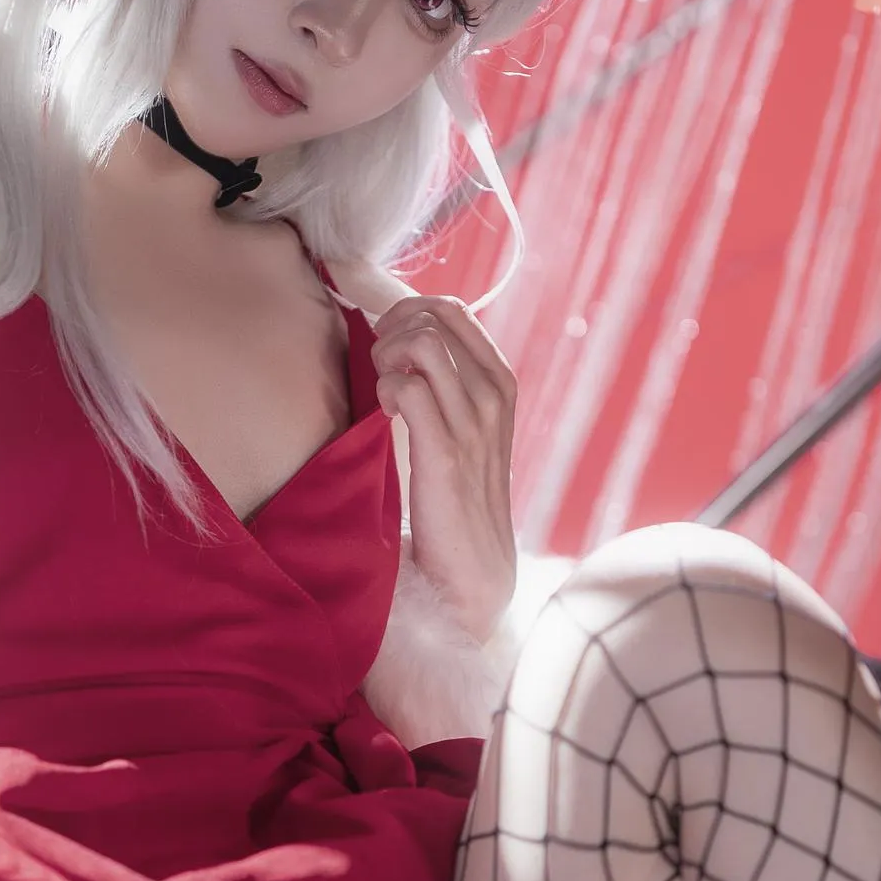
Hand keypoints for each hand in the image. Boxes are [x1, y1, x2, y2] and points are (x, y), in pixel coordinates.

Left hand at [370, 294, 516, 644]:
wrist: (474, 570)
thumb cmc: (460, 498)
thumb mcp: (468, 430)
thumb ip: (450, 385)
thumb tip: (406, 340)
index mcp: (500, 382)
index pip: (453, 310)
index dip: (407, 315)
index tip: (389, 351)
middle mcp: (493, 394)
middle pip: (433, 316)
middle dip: (390, 330)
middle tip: (379, 371)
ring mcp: (474, 422)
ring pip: (421, 341)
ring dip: (385, 356)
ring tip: (382, 392)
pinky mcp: (446, 453)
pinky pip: (407, 386)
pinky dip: (385, 390)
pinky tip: (385, 416)